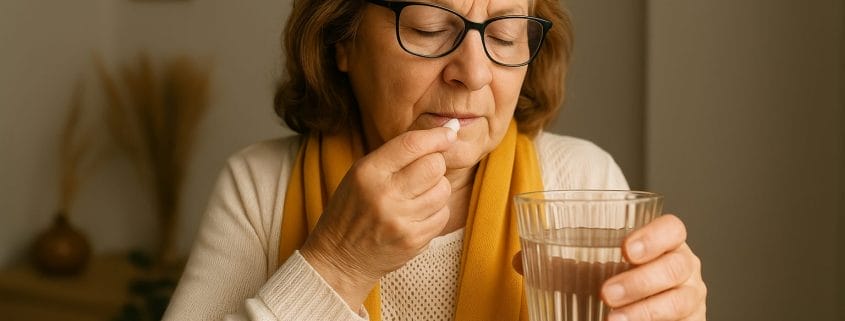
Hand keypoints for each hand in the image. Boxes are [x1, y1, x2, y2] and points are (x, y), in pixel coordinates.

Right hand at [300, 127, 455, 308]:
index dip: (437, 136)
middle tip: (423, 173)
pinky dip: (435, 212)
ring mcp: (399, 220)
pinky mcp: (412, 240)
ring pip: (443, 190)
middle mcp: (384, 195)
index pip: (412, 144)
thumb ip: (397, 154)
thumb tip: (449, 131)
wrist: (339, 257)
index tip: (449, 133)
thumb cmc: (353, 208)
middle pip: (434, 165)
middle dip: (435, 164)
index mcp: (368, 172)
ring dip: (436, 189)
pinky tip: (417, 215)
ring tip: (417, 196)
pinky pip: (442, 215)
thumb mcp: (361, 174)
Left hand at [511, 215, 706, 320]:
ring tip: (612, 320)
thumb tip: (520, 260)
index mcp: (664, 242)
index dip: (654, 236)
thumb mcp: (591, 269)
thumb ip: (561, 263)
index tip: (625, 249)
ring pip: (680, 301)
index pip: (672, 229)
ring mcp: (691, 297)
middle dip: (640, 281)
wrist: (638, 312)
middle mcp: (684, 267)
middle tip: (605, 292)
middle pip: (676, 266)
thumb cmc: (617, 280)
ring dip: (646, 311)